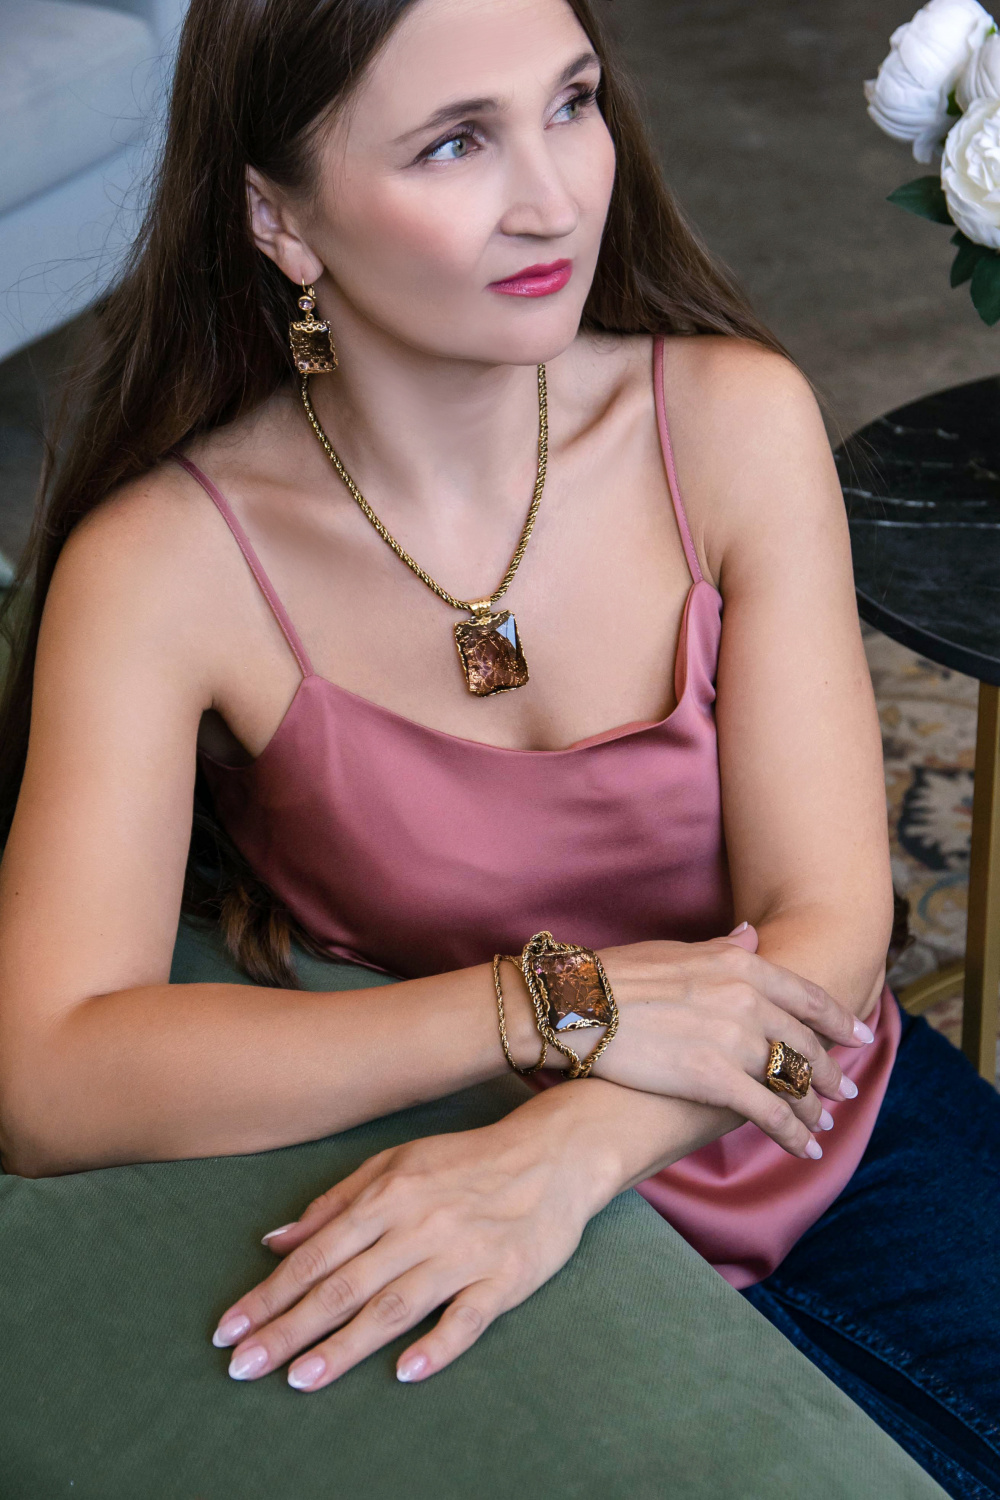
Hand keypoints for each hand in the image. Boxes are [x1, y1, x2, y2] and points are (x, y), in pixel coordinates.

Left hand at [211, 1113, 605, 1390]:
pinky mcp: (505, 1279)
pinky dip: (436, 1344)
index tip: (228, 1330)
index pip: (317, 1254)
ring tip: (299, 1380)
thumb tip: (274, 1241)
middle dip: (288, 1328)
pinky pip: (466, 1317)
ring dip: (343, 1346)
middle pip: (344, 1285)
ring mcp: (462, 1254)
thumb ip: (335, 1202)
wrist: (553, 1155)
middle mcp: (419, 1224)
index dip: (270, 1294)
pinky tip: (404, 1372)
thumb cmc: (466, 1161)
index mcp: (388, 1195)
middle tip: (242, 1367)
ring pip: (393, 1306)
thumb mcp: (397, 1163)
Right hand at [536, 927, 871, 1160]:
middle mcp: (747, 1000)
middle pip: (806, 1042)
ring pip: (794, 1080)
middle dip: (829, 1071)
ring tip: (823, 1125)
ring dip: (814, 1107)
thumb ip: (724, 949)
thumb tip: (752, 934)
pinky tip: (806, 1149)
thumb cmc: (617, 975)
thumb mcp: (677, 951)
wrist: (576, 1004)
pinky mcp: (715, 1079)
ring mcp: (734, 1040)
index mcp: (741, 965)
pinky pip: (770, 1112)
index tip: (858, 1036)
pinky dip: (795, 1133)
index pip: (807, 996)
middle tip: (843, 1089)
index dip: (839, 1020)